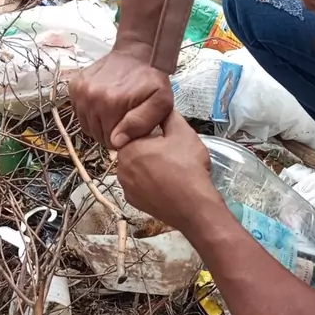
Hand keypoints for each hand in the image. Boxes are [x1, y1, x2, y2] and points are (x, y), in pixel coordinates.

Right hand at [69, 41, 173, 148]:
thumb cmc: (152, 80)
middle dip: (111, 131)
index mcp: (111, 104)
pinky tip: (104, 104)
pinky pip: (79, 112)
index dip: (122, 139)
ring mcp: (80, 91)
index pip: (111, 141)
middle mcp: (91, 97)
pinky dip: (90, 113)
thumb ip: (140, 124)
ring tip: (114, 111)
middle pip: (97, 134)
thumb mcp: (160, 103)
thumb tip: (116, 141)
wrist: (138, 53)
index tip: (131, 128)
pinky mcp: (74, 85)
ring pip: (87, 125)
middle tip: (124, 118)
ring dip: (99, 123)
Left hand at [117, 111, 219, 229]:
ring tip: (170, 170)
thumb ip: (169, 116)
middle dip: (150, 150)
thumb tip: (163, 108)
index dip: (154, 133)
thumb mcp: (183, 133)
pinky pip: (139, 186)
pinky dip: (149, 184)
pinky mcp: (133, 202)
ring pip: (136, 169)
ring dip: (149, 167)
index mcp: (129, 147)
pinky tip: (166, 184)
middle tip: (172, 154)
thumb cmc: (188, 167)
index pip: (136, 132)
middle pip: (135, 151)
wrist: (194, 207)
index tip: (168, 139)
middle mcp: (121, 167)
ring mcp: (126, 187)